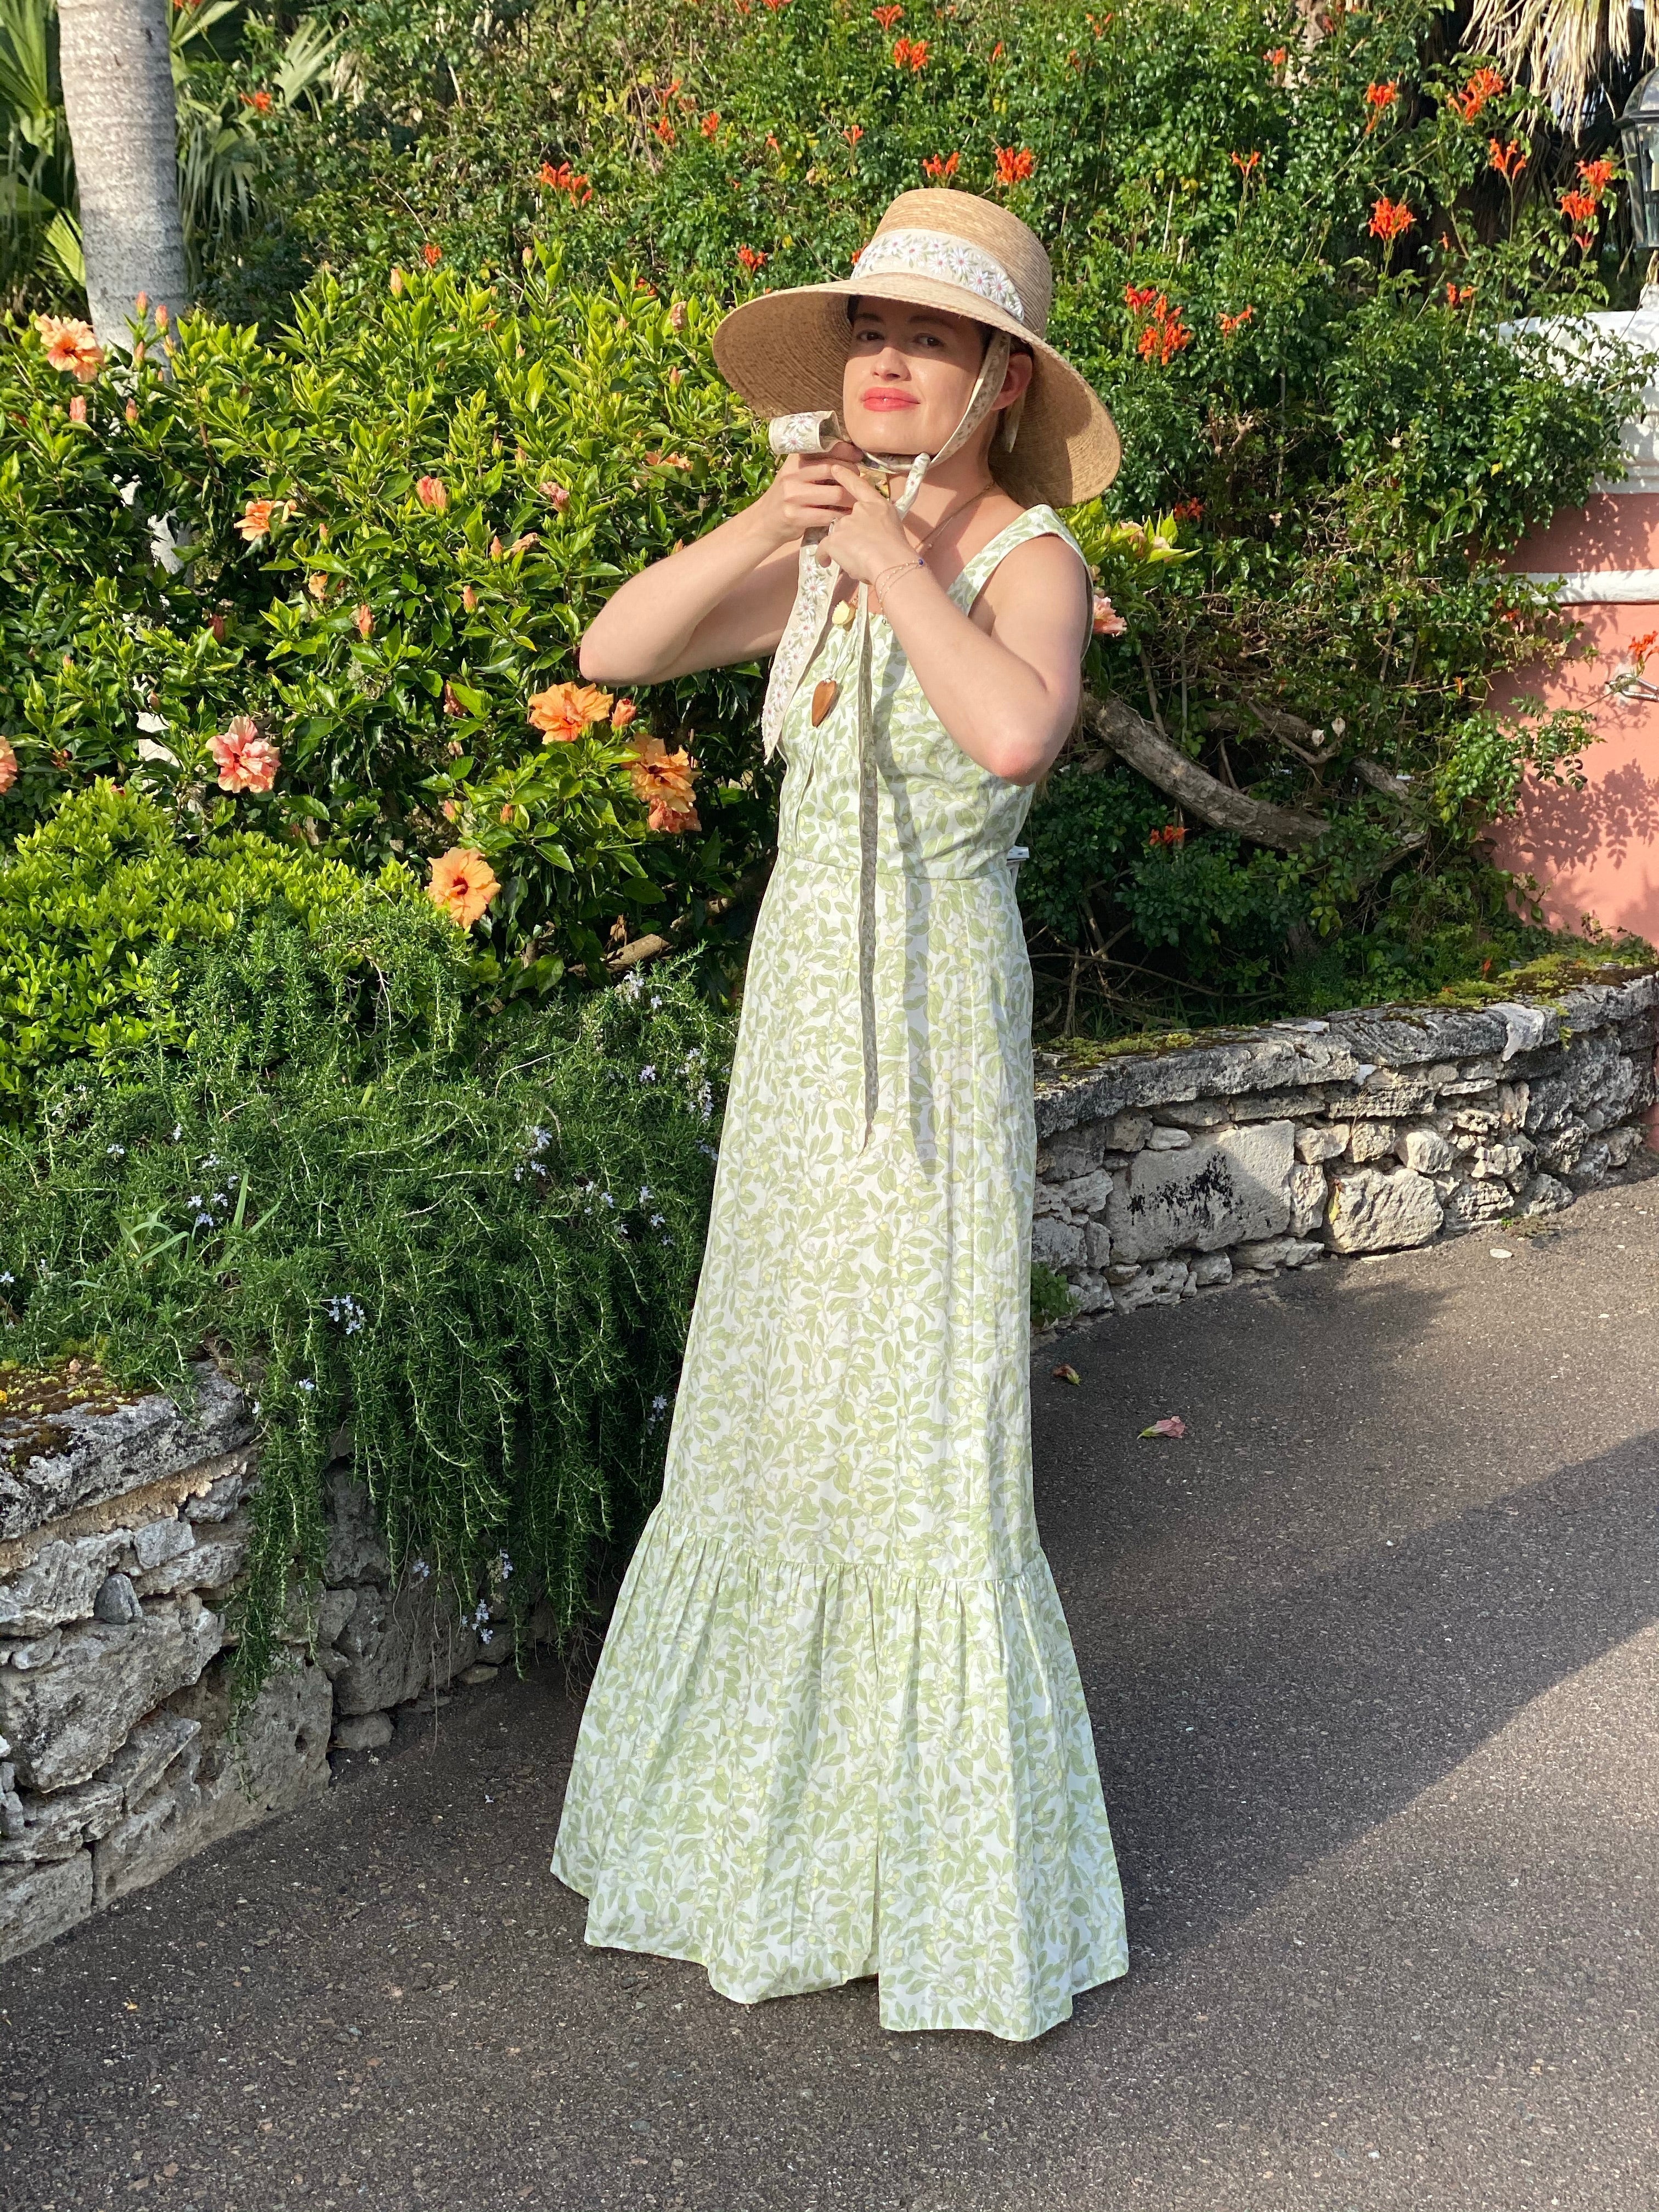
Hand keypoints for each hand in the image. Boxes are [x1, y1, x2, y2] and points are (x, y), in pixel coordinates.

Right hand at [748, 442, 863, 549]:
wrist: (765, 521)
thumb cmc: (788, 497)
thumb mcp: (796, 474)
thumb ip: (816, 465)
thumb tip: (849, 457)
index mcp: (795, 460)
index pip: (824, 448)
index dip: (845, 451)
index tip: (858, 456)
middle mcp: (792, 474)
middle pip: (832, 469)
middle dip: (851, 475)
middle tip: (859, 483)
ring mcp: (793, 495)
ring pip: (834, 493)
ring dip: (850, 499)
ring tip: (857, 502)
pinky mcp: (796, 516)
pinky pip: (828, 515)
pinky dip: (841, 516)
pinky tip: (846, 517)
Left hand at [810, 464, 917, 586]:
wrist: (891, 562)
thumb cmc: (897, 550)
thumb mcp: (893, 528)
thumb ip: (878, 525)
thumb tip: (871, 535)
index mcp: (877, 505)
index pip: (859, 486)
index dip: (846, 476)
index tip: (834, 468)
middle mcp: (859, 509)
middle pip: (845, 520)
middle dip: (849, 535)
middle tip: (859, 550)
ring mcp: (844, 523)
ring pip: (836, 536)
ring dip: (842, 548)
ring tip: (855, 561)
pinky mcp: (834, 539)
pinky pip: (823, 549)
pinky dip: (825, 557)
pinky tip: (827, 563)